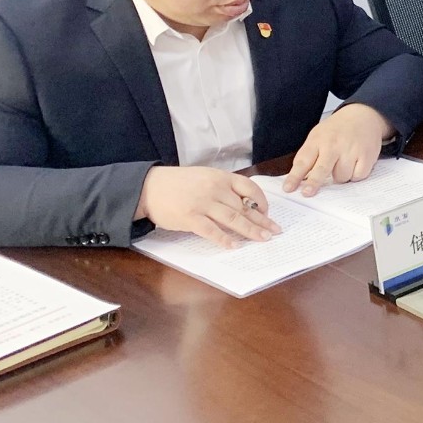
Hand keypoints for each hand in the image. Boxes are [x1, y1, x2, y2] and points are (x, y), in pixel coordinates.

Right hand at [136, 166, 279, 246]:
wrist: (148, 187)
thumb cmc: (178, 183)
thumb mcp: (204, 177)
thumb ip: (224, 188)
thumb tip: (245, 205)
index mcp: (220, 177)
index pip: (249, 187)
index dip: (261, 201)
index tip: (267, 213)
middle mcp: (214, 189)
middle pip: (244, 207)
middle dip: (262, 221)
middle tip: (274, 231)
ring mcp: (202, 203)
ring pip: (233, 219)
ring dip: (250, 231)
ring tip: (262, 239)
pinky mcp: (190, 217)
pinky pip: (212, 230)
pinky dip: (224, 239)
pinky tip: (235, 246)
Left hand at [284, 102, 392, 193]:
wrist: (363, 115)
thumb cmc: (337, 130)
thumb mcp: (318, 136)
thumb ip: (309, 156)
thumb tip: (300, 180)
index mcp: (317, 140)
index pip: (303, 161)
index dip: (294, 177)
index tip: (288, 188)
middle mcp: (333, 145)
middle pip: (321, 169)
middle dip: (314, 182)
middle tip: (307, 193)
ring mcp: (351, 150)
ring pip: (341, 177)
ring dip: (340, 177)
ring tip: (342, 165)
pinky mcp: (367, 156)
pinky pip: (357, 176)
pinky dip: (355, 175)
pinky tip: (354, 164)